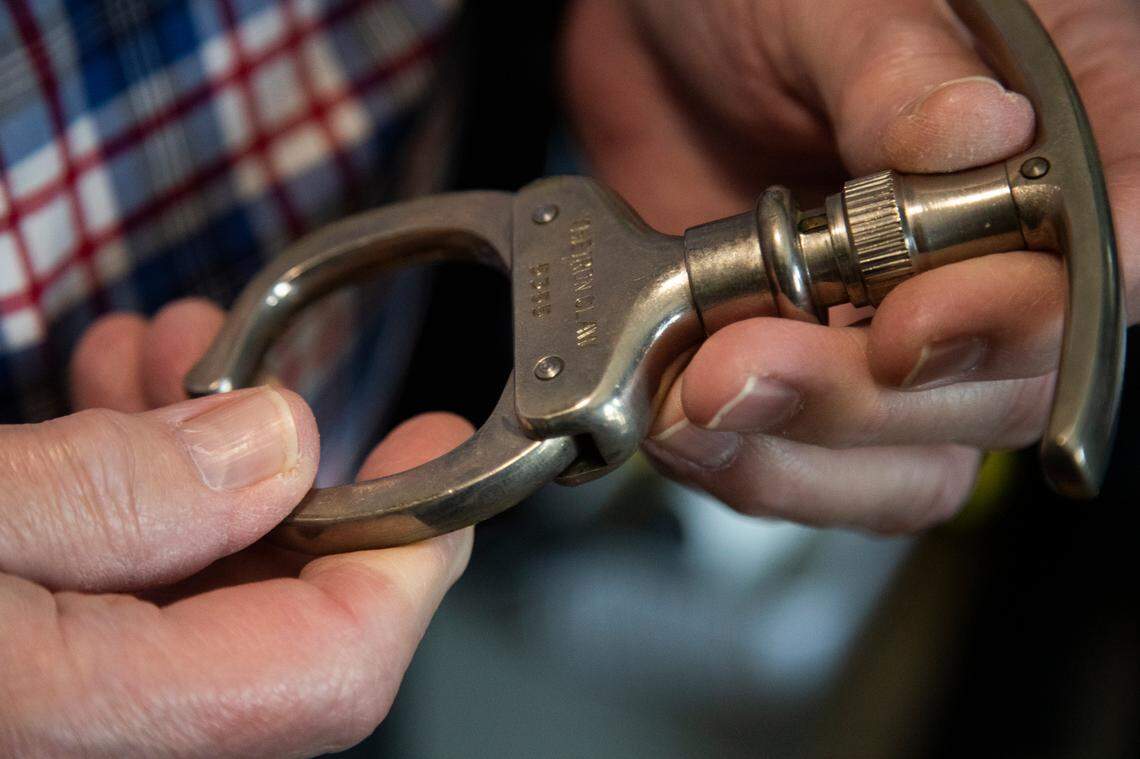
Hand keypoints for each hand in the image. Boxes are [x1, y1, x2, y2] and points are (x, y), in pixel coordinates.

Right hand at [1, 299, 471, 755]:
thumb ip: (105, 491)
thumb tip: (272, 446)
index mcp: (74, 722)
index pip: (325, 672)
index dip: (405, 554)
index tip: (426, 448)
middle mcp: (88, 749)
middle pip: (278, 634)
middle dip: (276, 476)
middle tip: (257, 380)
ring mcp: (67, 720)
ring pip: (197, 604)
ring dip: (193, 469)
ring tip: (155, 366)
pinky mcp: (39, 684)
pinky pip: (125, 605)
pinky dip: (129, 505)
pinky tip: (103, 415)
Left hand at [563, 0, 1138, 531]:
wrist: (650, 42)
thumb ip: (892, 61)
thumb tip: (974, 130)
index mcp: (1055, 122)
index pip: (1110, 252)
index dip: (1034, 313)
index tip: (922, 321)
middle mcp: (998, 248)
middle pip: (1007, 382)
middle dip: (874, 394)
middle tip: (754, 358)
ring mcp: (908, 324)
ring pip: (921, 451)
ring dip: (808, 446)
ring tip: (706, 393)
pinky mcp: (824, 371)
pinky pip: (830, 467)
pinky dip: (759, 464)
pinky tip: (691, 420)